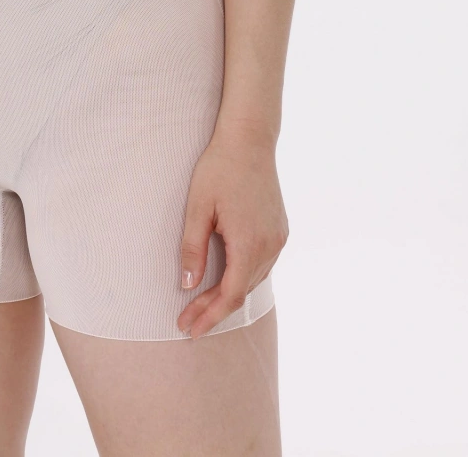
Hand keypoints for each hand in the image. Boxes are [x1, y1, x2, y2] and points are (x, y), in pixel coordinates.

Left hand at [177, 125, 287, 338]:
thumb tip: (187, 285)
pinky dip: (243, 277)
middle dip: (214, 309)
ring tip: (202, 304)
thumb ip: (193, 248)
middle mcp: (270, 246)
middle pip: (242, 291)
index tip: (190, 329)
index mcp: (249, 243)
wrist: (249, 139)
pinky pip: (262, 264)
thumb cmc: (219, 168)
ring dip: (229, 294)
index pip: (231, 295)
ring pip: (254, 280)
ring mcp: (279, 238)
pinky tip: (226, 279)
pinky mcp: (280, 230)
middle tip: (188, 321)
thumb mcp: (198, 207)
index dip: (210, 316)